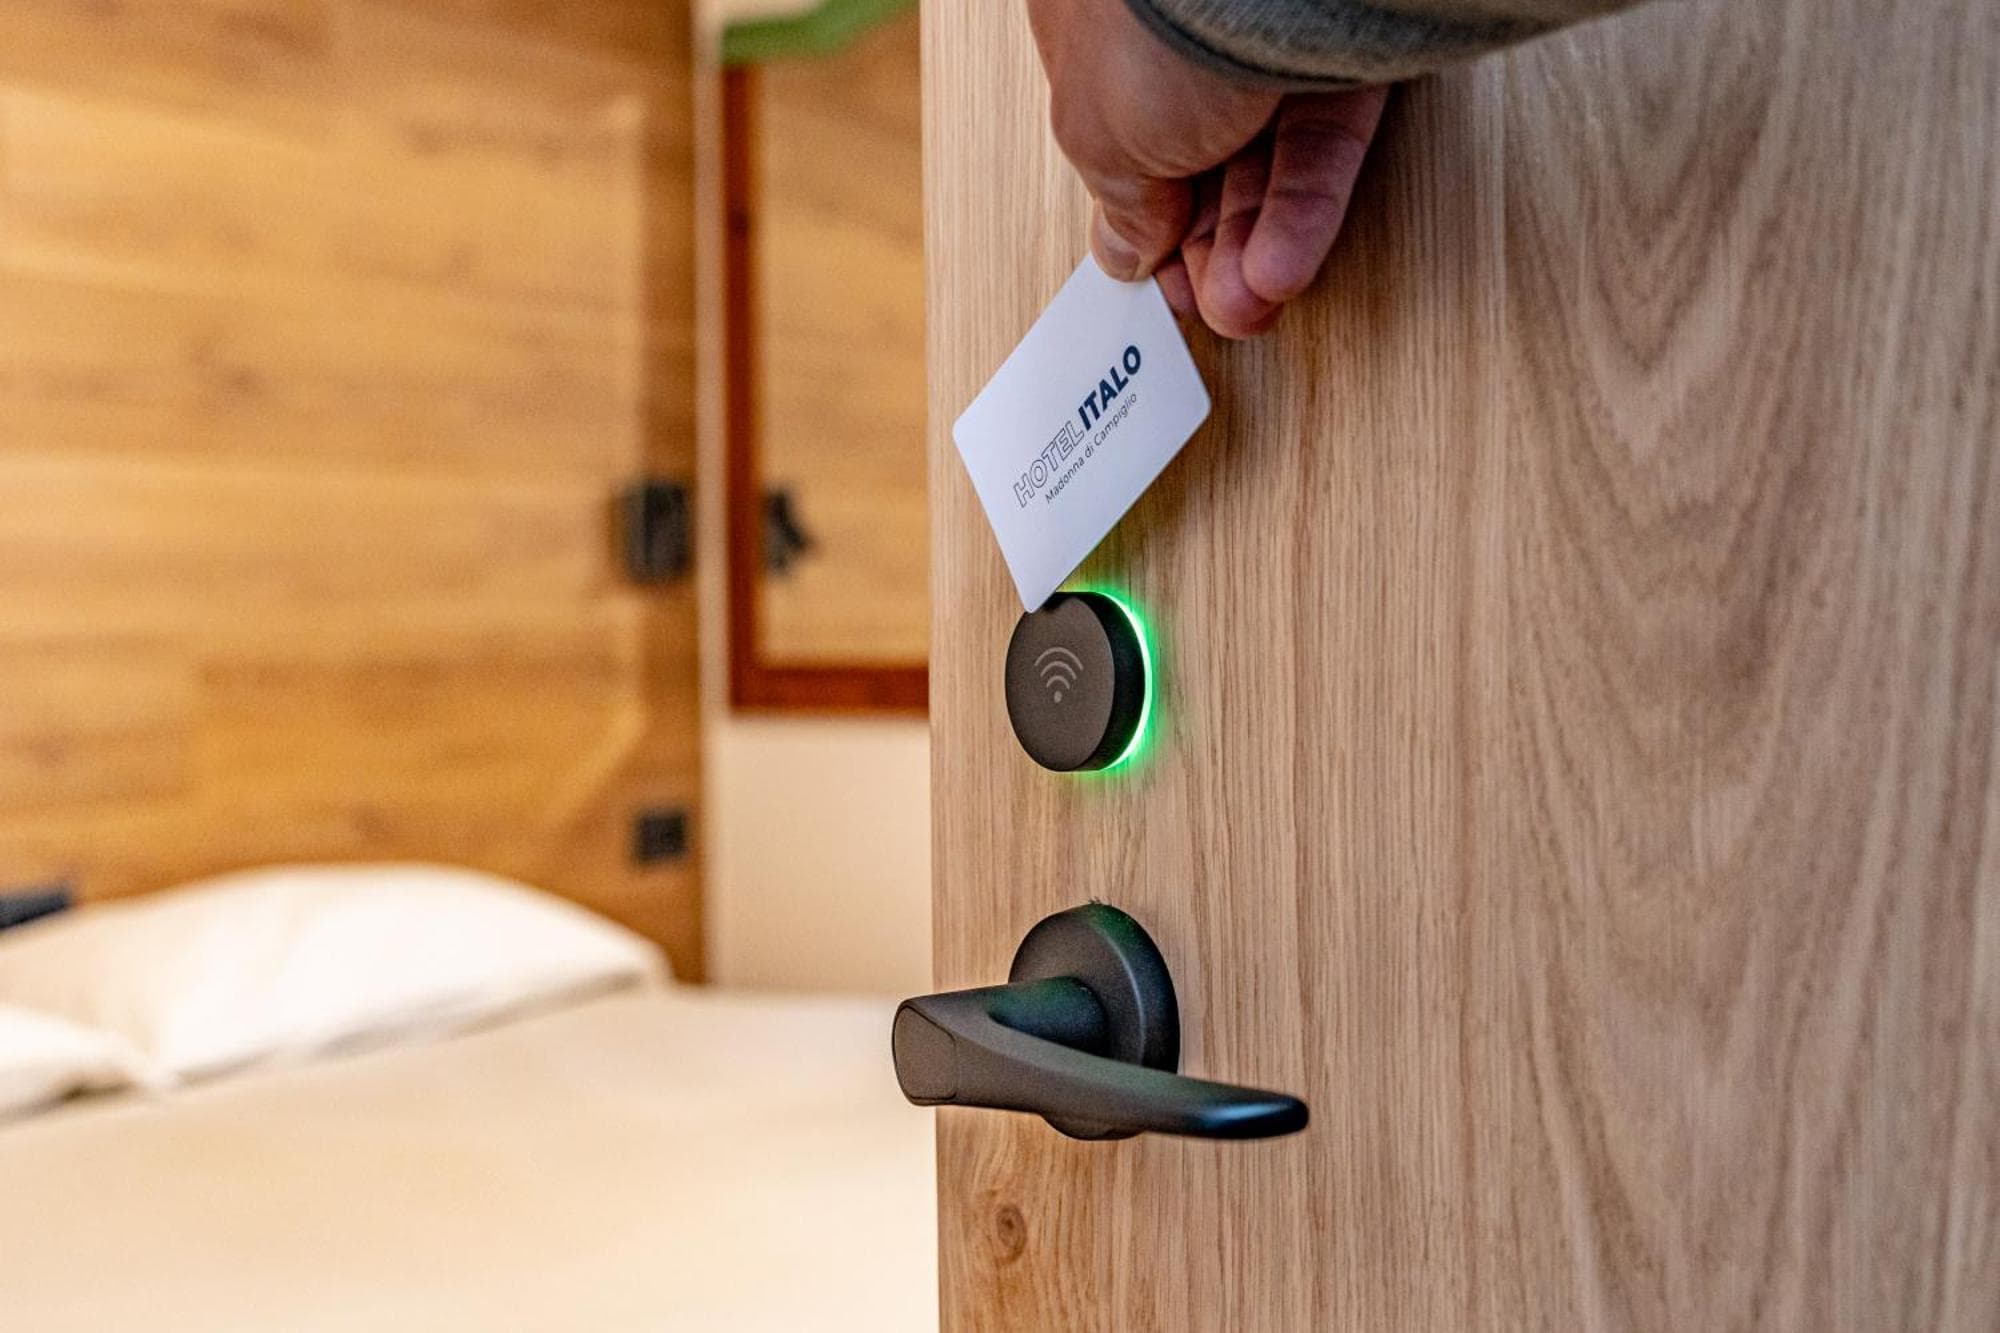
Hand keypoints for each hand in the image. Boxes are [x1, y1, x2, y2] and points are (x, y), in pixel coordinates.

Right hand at [1027, 0, 1386, 337]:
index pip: (1130, 143)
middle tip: (1215, 306)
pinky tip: (1283, 266)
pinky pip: (1323, 142)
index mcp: (1103, 35)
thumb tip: (1126, 251)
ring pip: (1265, 161)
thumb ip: (1120, 203)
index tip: (1162, 278)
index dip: (1149, 220)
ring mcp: (1268, 39)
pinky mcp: (1343, 52)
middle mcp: (1183, 33)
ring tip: (1249, 305)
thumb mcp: (1101, 138)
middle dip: (1207, 250)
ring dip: (1255, 248)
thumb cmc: (1146, 20)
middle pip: (1201, 161)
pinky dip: (1306, 211)